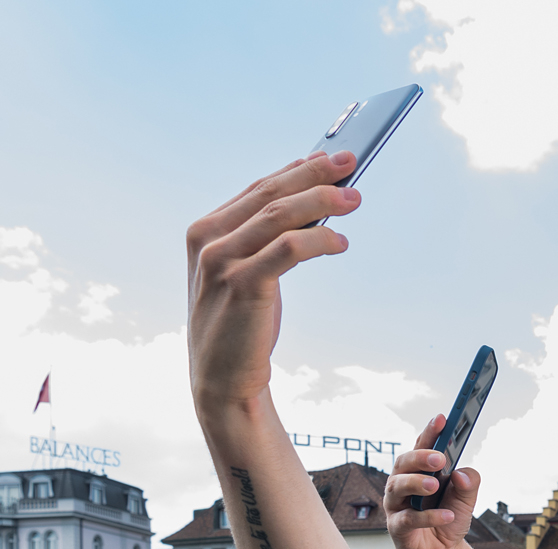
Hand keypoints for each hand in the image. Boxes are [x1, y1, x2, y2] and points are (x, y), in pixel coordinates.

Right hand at [186, 153, 360, 418]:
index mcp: (204, 231)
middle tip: (350, 164)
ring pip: (280, 215)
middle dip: (314, 175)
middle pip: (270, 194)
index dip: (296, 170)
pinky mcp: (243, 284)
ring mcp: (221, 262)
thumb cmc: (240, 325)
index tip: (328, 159)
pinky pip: (289, 249)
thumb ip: (263, 239)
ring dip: (322, 201)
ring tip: (353, 200)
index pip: (258, 189)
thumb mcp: (246, 273)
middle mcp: (208, 241)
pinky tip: (340, 243)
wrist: (222, 381)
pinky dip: (319, 240)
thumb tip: (309, 204)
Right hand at [384, 416, 483, 548]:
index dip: (430, 432)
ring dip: (417, 483)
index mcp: (419, 471)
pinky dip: (428, 516)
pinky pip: (408, 519)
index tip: (442, 418)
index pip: (422, 446)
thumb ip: (468, 482)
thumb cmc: (449, 518)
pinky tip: (447, 515)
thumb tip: (461, 473)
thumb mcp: (467, 498)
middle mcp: (402, 483)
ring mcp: (396, 505)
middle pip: (403, 463)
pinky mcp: (397, 528)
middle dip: (420, 457)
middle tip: (440, 458)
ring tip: (436, 485)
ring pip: (398, 487)